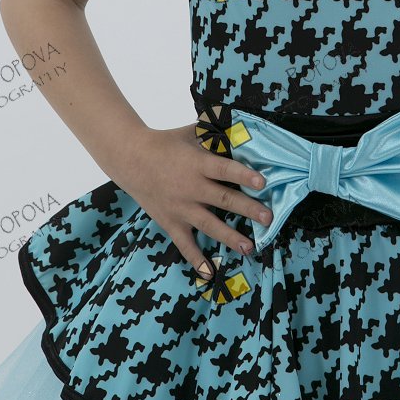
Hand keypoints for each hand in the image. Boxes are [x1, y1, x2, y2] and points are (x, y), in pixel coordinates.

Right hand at [110, 122, 272, 276]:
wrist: (131, 159)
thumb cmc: (166, 143)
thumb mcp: (191, 132)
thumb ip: (216, 132)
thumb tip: (241, 126)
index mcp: (197, 164)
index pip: (224, 170)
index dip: (243, 176)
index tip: (262, 182)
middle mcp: (190, 188)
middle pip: (223, 200)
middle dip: (248, 209)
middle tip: (268, 218)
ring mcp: (180, 208)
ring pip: (209, 225)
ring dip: (230, 237)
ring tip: (249, 247)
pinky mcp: (171, 222)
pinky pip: (185, 244)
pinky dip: (196, 260)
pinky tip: (210, 273)